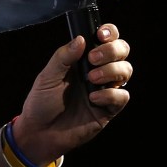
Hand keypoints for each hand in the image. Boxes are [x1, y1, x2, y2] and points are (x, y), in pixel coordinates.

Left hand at [4, 23, 131, 165]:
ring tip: (91, 79)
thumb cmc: (42, 103)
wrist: (40, 133)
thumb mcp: (47, 76)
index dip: (110, 32)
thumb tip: (81, 38)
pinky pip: (122, 97)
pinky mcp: (109, 109)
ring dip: (112, 70)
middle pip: (122, 51)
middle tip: (93, 58)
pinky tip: (93, 99)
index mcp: (84, 59)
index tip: (101, 34)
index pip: (106, 38)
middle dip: (112, 50)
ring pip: (126, 70)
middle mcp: (99, 71)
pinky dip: (111, 95)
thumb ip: (63, 56)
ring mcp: (105, 89)